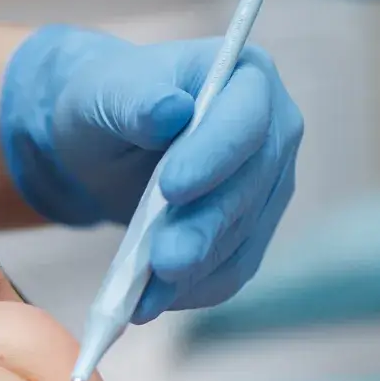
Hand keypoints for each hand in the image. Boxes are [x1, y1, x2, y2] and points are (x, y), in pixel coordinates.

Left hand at [0, 24, 302, 319]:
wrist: (104, 140)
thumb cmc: (107, 102)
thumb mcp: (106, 92)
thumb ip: (137, 99)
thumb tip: (170, 112)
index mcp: (247, 77)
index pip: (247, 120)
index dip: (215, 155)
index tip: (172, 188)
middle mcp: (275, 131)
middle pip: (251, 187)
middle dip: (204, 228)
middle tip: (163, 261)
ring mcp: (269, 184)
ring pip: (242, 236)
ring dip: (195, 270)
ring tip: (145, 298)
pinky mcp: (251, 228)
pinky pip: (233, 268)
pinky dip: (195, 289)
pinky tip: (154, 302)